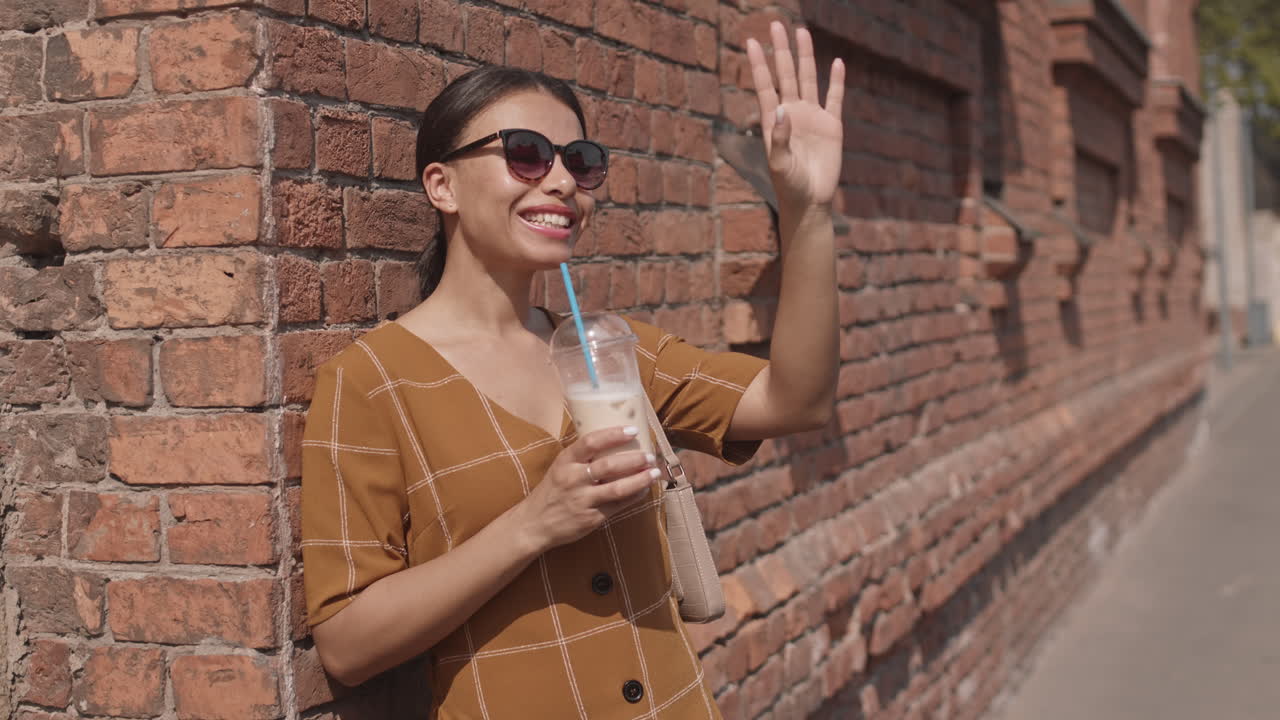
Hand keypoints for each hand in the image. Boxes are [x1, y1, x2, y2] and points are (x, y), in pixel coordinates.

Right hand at [516, 427, 659, 552]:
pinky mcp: (591, 519)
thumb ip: (581, 456)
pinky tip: (643, 490)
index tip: (633, 430)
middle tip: (650, 455)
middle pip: (609, 466)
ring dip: (640, 480)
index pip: (591, 442)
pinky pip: (618, 506)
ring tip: (654, 473)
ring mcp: (582, 500)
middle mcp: (573, 479)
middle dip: (634, 459)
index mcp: (565, 461)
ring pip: (618, 488)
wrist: (534, 524)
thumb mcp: (560, 468)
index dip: (613, 434)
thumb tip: (613, 440)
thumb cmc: (552, 491)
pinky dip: (634, 497)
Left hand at [746, 22, 844, 210]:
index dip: (759, 64)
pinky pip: (834, 98)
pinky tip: (836, 63)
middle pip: (785, 74)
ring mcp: (812, 117)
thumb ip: (780, 138)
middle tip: (776, 24)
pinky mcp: (832, 126)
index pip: (765, 85)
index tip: (751, 42)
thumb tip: (782, 108)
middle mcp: (792, 113)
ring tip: (802, 32)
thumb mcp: (780, 165)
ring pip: (808, 79)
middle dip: (781, 50)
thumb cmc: (789, 186)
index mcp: (774, 121)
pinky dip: (836, 81)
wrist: (810, 201)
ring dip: (805, 56)